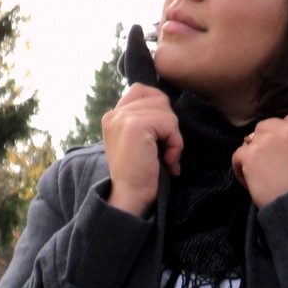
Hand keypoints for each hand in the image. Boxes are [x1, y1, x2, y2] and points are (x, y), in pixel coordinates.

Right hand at [102, 85, 182, 216]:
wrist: (130, 196)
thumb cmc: (140, 174)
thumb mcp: (138, 142)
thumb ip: (146, 121)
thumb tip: (168, 106)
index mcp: (113, 116)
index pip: (143, 90)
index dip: (160, 108)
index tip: (160, 135)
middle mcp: (114, 114)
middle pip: (159, 99)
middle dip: (169, 125)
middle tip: (165, 151)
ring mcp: (123, 118)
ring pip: (166, 112)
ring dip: (173, 137)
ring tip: (166, 157)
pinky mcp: (135, 126)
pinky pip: (169, 124)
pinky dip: (175, 144)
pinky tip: (166, 161)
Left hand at [232, 114, 287, 208]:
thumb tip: (285, 133)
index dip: (283, 134)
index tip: (282, 151)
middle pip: (268, 125)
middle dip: (265, 140)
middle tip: (267, 161)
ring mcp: (267, 140)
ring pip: (251, 138)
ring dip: (252, 153)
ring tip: (257, 172)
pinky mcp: (250, 153)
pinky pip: (238, 155)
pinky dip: (240, 168)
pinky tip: (249, 181)